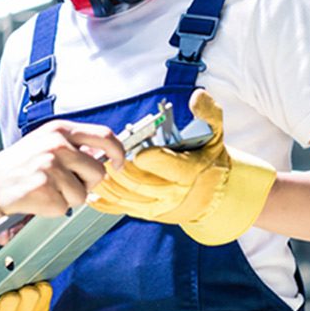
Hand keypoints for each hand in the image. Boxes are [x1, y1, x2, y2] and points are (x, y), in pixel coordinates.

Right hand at [0, 120, 122, 218]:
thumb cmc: (18, 166)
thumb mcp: (45, 143)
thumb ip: (74, 146)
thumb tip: (106, 155)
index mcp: (60, 129)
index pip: (105, 136)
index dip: (119, 153)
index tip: (119, 166)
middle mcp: (57, 144)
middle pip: (98, 172)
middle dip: (87, 184)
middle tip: (64, 185)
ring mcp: (50, 165)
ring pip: (83, 194)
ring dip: (68, 199)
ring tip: (45, 190)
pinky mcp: (44, 188)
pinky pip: (65, 208)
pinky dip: (53, 210)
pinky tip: (37, 200)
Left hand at [90, 90, 276, 244]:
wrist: (216, 195)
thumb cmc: (210, 160)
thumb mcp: (216, 133)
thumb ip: (209, 113)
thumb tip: (197, 98)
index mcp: (189, 170)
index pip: (162, 164)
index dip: (146, 156)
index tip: (134, 149)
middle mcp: (173, 191)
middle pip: (138, 182)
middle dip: (118, 167)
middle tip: (104, 154)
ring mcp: (159, 205)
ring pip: (126, 197)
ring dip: (107, 183)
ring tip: (94, 167)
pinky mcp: (149, 212)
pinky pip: (122, 209)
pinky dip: (105, 201)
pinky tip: (93, 191)